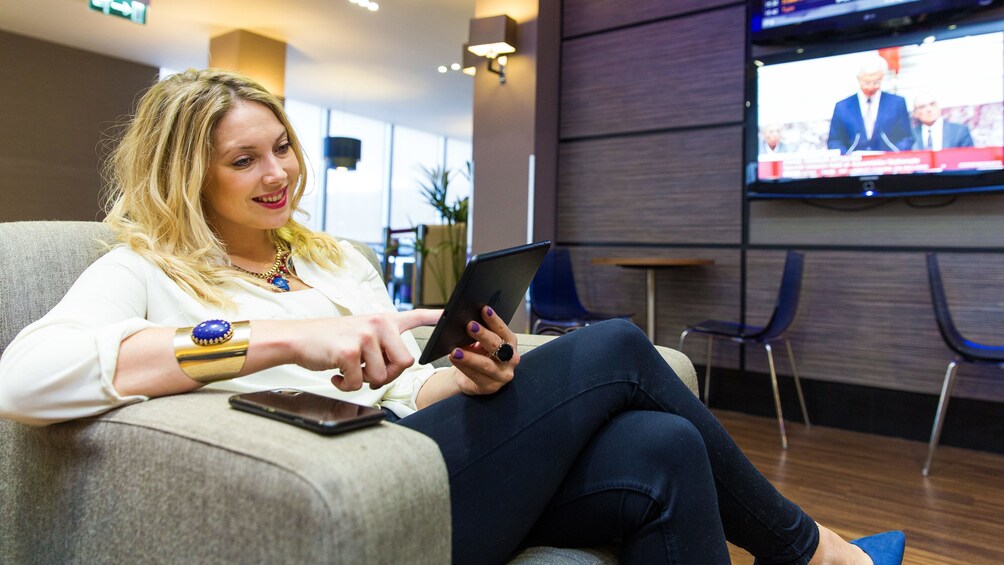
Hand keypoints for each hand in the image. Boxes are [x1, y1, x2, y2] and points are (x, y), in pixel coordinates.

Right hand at [287, 309, 441, 391]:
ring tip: (349, 369)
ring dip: (365, 381)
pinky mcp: (349, 351)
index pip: (416, 316)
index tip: (454, 316)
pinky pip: (359, 383)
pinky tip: (336, 374)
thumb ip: (383, 344)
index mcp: (383, 320)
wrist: (298, 339)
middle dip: (389, 375)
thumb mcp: (361, 332)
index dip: (437, 318)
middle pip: (405, 362)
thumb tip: (400, 364)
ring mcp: (364, 337)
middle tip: (369, 372)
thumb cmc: (331, 341)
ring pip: (382, 377)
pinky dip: (347, 386)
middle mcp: (378, 324)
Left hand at [448, 306, 518, 395]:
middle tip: (469, 325)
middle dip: (483, 335)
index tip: (484, 309)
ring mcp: (502, 376)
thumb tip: (468, 318)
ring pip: (486, 365)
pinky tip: (453, 358)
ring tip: (454, 350)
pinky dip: (463, 367)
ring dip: (469, 356)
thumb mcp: (480, 342)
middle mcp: (511, 360)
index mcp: (510, 344)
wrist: (470, 377)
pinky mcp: (490, 387)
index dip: (495, 320)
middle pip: (497, 346)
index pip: (504, 331)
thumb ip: (479, 331)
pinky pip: (476, 376)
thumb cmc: (478, 354)